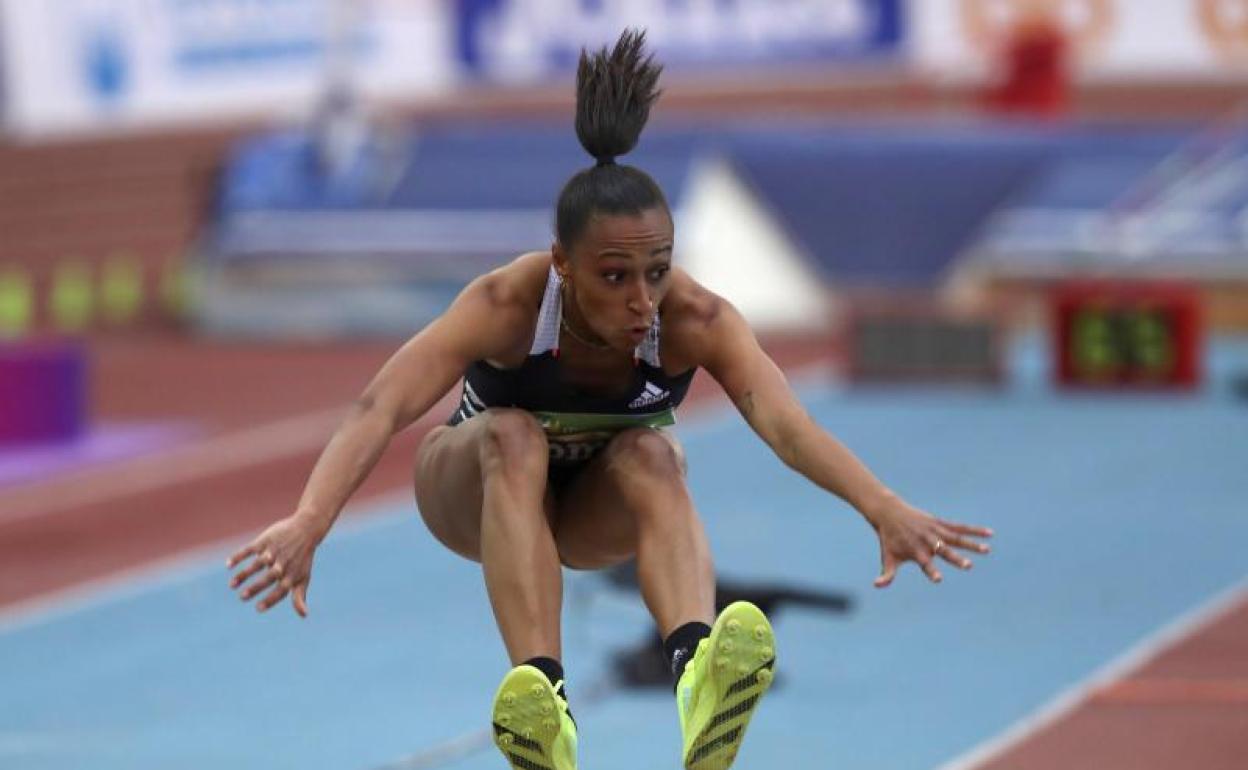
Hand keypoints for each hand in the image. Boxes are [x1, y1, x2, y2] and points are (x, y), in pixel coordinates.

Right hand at [226, 514, 320, 615]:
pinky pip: (250, 549)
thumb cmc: (302, 559)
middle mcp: (282, 564)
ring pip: (257, 564)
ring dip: (244, 574)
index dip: (271, 599)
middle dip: (256, 587)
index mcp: (291, 575)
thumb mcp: (303, 577)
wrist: (306, 530)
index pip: (281, 590)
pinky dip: (239, 556)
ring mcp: (272, 552)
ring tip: (232, 585)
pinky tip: (228, 565)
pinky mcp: (265, 541)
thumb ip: (299, 597)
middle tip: (242, 597)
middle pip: (268, 577)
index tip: (258, 608)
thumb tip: (304, 616)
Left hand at [866, 495, 992, 587]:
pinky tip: (989, 534)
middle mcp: (928, 541)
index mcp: (916, 552)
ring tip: (987, 550)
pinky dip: (974, 530)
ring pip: (956, 538)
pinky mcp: (940, 523)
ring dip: (972, 543)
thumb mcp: (887, 557)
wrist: (889, 513)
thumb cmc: (889, 539)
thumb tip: (877, 585)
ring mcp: (935, 531)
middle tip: (968, 565)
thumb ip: (887, 574)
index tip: (938, 579)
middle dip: (955, 558)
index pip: (925, 564)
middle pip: (944, 551)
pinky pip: (960, 527)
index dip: (931, 572)